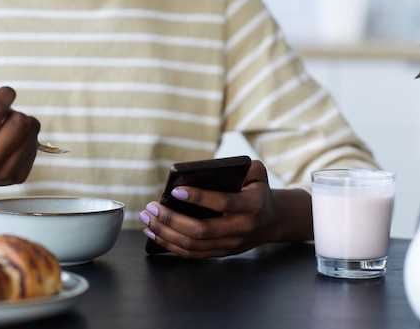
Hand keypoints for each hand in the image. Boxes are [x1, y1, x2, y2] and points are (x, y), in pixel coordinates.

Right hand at [0, 46, 39, 227]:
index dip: (5, 94)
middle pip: (20, 121)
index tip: (4, 92)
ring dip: (23, 123)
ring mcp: (5, 173)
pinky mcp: (19, 177)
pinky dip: (26, 137)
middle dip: (15, 111)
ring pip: (32, 131)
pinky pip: (35, 144)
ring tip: (6, 128)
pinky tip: (10, 142)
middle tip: (5, 113)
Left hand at [139, 160, 312, 257]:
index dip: (199, 197)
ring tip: (147, 218)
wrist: (272, 220)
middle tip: (151, 207)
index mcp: (252, 206)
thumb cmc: (257, 190)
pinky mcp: (220, 253)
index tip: (175, 190)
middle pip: (201, 230)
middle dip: (172, 219)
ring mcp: (230, 244)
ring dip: (165, 232)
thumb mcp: (256, 173)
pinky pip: (192, 254)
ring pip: (193, 245)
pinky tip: (154, 232)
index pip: (223, 203)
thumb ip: (239, 166)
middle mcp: (241, 229)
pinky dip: (170, 244)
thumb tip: (205, 168)